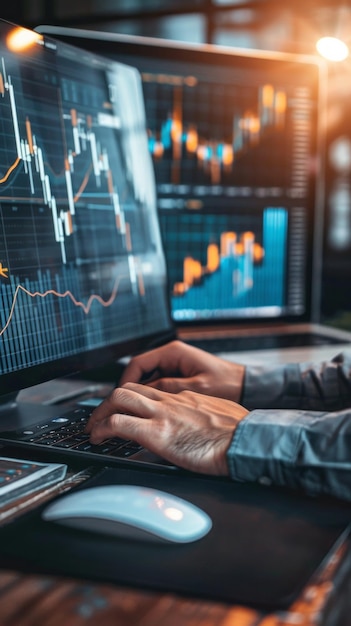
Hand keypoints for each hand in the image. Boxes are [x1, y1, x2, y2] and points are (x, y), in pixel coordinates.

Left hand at [86, 383, 248, 474]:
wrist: (245, 441)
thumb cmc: (240, 435)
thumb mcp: (221, 418)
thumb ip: (206, 418)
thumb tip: (206, 429)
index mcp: (186, 398)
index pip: (150, 389)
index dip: (132, 398)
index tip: (125, 409)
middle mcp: (171, 400)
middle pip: (130, 388)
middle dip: (110, 401)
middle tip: (101, 417)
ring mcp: (162, 413)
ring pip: (119, 398)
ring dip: (101, 412)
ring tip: (94, 428)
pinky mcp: (157, 432)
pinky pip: (119, 423)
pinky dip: (102, 428)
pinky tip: (98, 439)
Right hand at [119, 340, 244, 402]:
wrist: (248, 387)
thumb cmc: (228, 384)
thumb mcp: (196, 388)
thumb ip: (169, 389)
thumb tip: (144, 397)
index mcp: (173, 352)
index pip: (137, 364)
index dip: (124, 383)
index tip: (118, 400)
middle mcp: (172, 356)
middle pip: (138, 372)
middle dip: (128, 391)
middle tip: (120, 410)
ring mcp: (175, 367)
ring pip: (147, 381)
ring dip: (140, 396)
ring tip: (134, 414)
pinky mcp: (180, 378)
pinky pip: (158, 387)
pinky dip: (152, 399)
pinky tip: (152, 413)